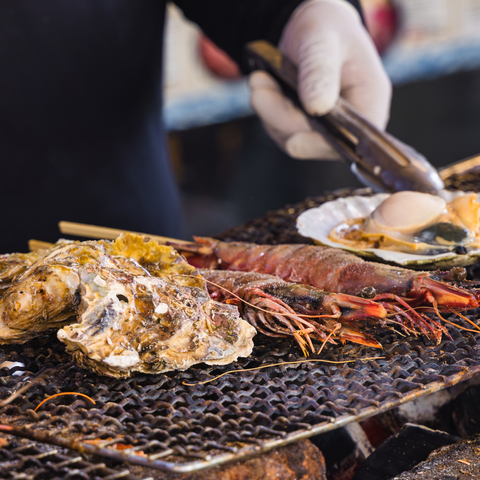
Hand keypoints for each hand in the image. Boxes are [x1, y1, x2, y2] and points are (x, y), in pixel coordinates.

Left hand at [249, 0, 391, 159]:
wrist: (312, 29)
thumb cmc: (327, 29)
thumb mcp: (323, 41)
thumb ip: (320, 72)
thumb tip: (317, 108)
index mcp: (370, 102)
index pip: (353, 140)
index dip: (323, 145)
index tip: (294, 139)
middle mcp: (350, 123)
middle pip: (315, 142)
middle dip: (283, 120)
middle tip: (259, 90)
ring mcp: (326, 128)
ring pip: (292, 139)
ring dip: (270, 113)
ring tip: (259, 80)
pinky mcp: (304, 127)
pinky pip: (280, 130)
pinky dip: (267, 110)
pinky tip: (262, 83)